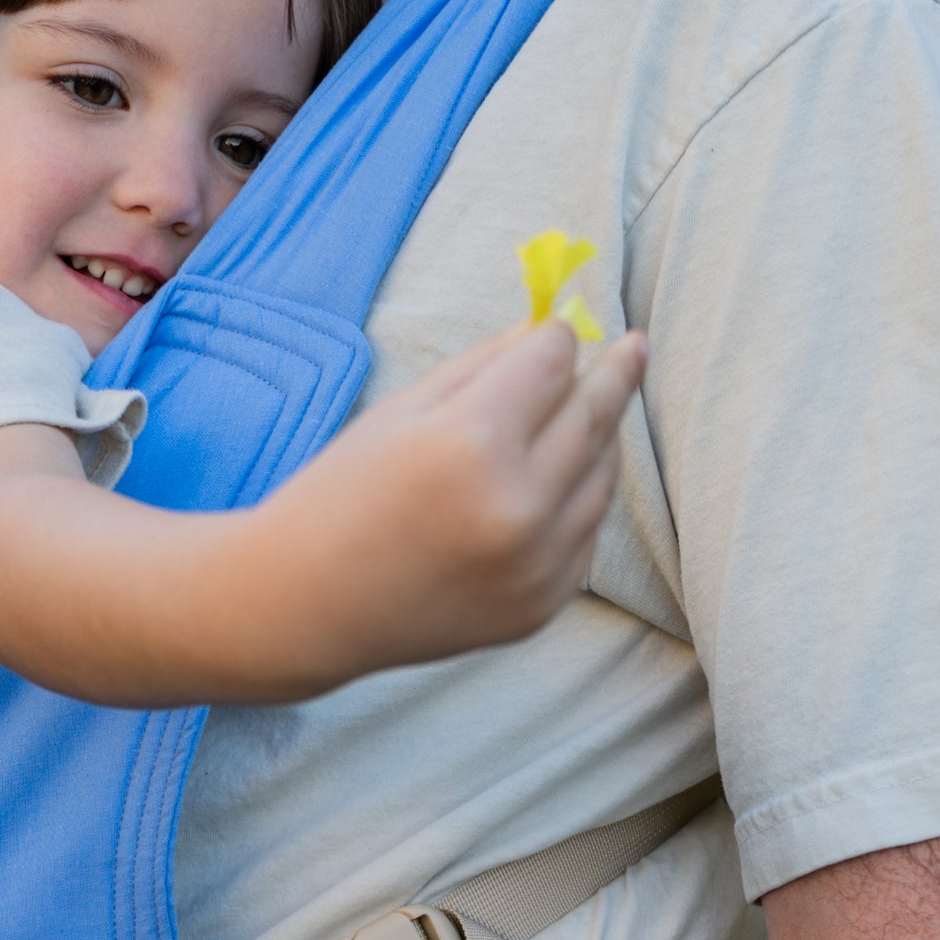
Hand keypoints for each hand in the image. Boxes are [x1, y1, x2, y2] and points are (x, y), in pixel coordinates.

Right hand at [246, 320, 645, 687]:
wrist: (307, 608)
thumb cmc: (340, 496)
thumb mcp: (402, 411)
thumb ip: (486, 366)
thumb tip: (557, 333)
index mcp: (472, 445)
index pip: (552, 363)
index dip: (554, 340)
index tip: (557, 332)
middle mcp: (517, 509)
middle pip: (593, 416)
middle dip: (610, 374)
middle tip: (633, 347)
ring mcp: (535, 566)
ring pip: (603, 478)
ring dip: (599, 440)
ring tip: (586, 415)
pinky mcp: (541, 606)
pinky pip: (584, 533)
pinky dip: (577, 502)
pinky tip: (553, 485)